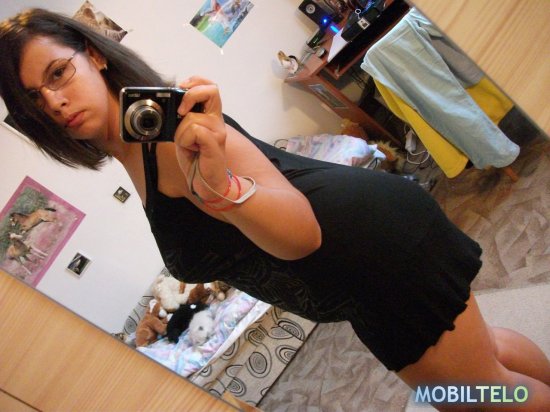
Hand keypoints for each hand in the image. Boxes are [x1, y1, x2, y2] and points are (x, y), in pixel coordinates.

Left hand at [173, 76, 227, 196]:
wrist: (209, 182)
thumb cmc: (197, 159)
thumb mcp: (185, 134)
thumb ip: (181, 119)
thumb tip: (167, 107)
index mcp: (210, 115)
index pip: (209, 86)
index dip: (195, 82)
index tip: (181, 90)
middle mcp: (217, 120)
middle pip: (210, 90)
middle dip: (190, 95)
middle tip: (180, 111)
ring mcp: (218, 130)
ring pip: (191, 117)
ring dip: (181, 132)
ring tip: (188, 145)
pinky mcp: (215, 142)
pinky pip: (193, 131)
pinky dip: (185, 141)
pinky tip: (192, 149)